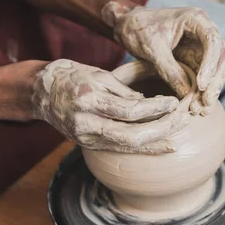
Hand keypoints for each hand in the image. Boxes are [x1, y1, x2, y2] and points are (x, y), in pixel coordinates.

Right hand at [32, 59, 188, 153]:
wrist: (41, 93)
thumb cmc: (74, 77)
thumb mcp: (99, 75)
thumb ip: (125, 92)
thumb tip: (152, 105)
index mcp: (88, 99)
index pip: (130, 109)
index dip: (156, 108)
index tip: (174, 102)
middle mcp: (85, 122)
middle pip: (132, 135)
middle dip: (162, 129)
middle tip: (183, 119)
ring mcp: (86, 137)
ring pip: (128, 146)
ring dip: (157, 141)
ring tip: (179, 133)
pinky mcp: (89, 145)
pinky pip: (121, 149)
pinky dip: (145, 148)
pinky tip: (166, 145)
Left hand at [102, 2, 224, 113]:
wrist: (128, 26)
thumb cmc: (139, 28)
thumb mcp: (151, 48)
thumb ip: (169, 69)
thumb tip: (187, 93)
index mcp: (196, 20)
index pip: (213, 41)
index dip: (211, 64)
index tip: (201, 85)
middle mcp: (204, 34)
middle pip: (221, 59)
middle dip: (215, 82)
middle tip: (205, 103)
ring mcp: (202, 49)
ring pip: (216, 72)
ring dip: (210, 92)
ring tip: (201, 111)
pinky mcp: (196, 62)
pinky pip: (205, 79)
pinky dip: (201, 94)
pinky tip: (197, 109)